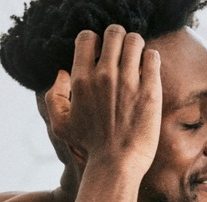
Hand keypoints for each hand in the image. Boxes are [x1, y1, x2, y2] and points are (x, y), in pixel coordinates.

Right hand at [45, 24, 161, 175]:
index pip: (88, 37)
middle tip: (124, 50)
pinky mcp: (150, 91)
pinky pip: (153, 57)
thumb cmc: (89, 148)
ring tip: (139, 57)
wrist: (117, 164)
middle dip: (119, 37)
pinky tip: (150, 66)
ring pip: (135, 41)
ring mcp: (128, 82)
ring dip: (137, 45)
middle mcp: (104, 76)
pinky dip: (152, 57)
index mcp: (81, 79)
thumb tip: (63, 73)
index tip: (103, 52)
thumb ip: (53, 96)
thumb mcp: (60, 125)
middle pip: (114, 33)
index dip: (96, 40)